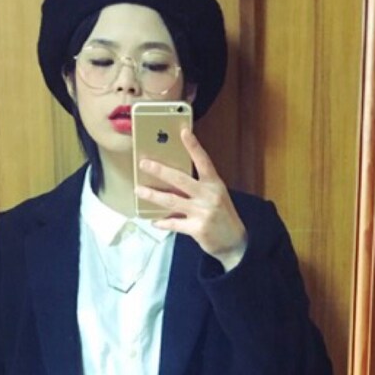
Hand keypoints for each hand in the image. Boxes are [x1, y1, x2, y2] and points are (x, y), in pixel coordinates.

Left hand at [136, 128, 248, 270]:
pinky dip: (163, 223)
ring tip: (139, 190)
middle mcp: (209, 196)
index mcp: (215, 185)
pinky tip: (154, 221)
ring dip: (153, 195)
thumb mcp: (217, 196)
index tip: (183, 131)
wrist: (235, 243)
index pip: (204, 161)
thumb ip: (199, 186)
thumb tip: (173, 177)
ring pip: (172, 201)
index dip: (193, 146)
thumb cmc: (223, 216)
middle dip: (160, 170)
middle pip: (181, 180)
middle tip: (144, 164)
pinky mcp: (197, 229)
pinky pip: (175, 224)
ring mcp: (203, 213)